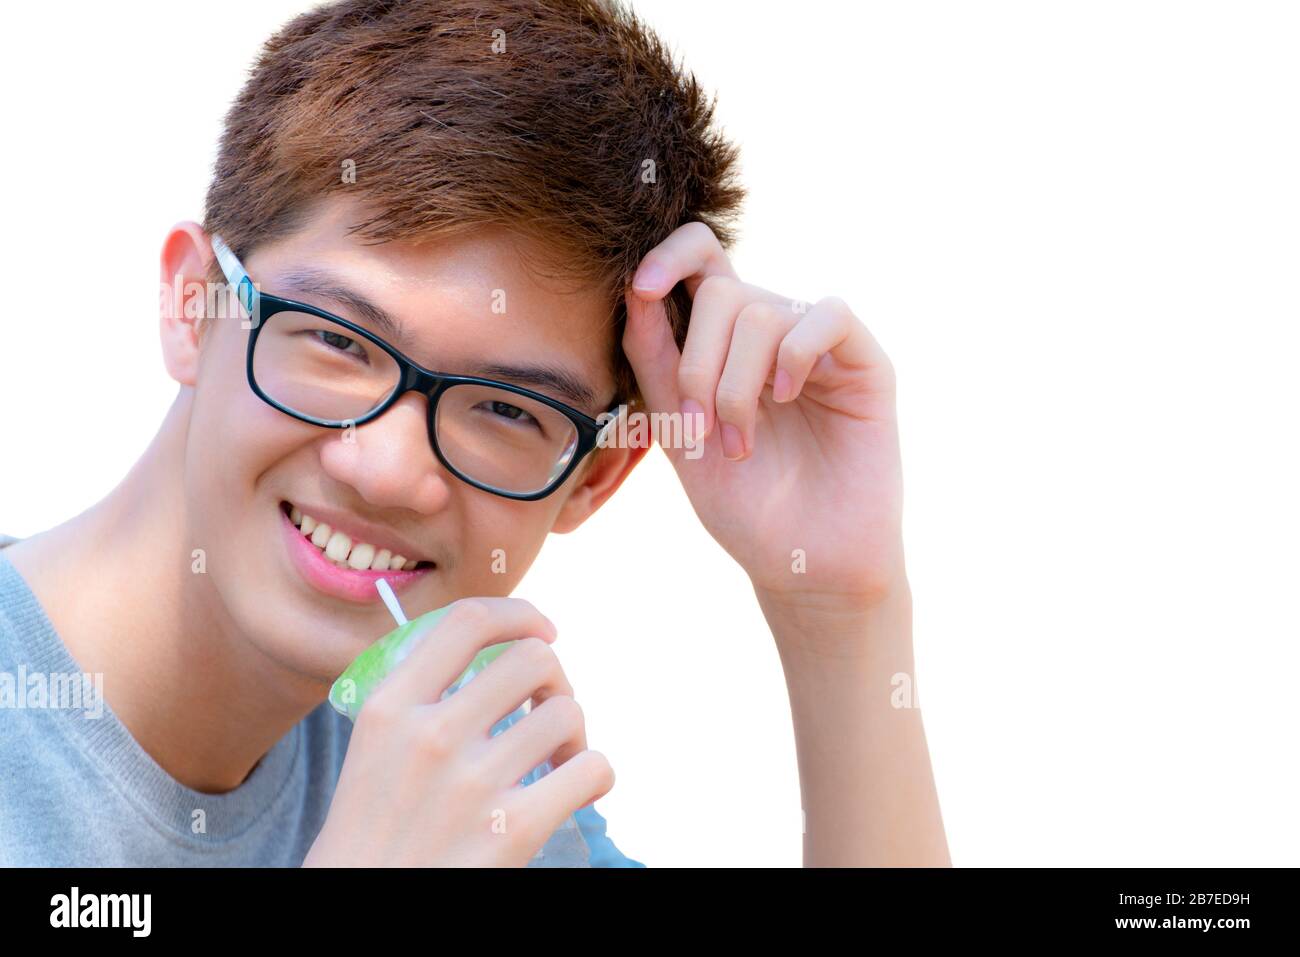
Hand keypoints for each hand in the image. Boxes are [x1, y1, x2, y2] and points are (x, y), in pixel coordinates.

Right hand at [304, 599, 613, 866]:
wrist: (364, 910)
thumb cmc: (375, 832)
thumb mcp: (376, 748)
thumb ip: (422, 697)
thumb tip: (497, 652)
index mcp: (389, 708)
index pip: (468, 621)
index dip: (520, 615)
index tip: (542, 631)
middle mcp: (430, 736)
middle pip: (533, 659)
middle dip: (554, 680)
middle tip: (545, 711)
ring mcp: (472, 784)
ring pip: (567, 712)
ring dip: (574, 733)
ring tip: (558, 760)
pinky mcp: (513, 832)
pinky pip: (592, 768)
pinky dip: (595, 775)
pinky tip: (575, 791)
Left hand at [621, 222, 903, 613]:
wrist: (806, 566)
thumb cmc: (745, 506)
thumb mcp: (681, 434)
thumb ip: (657, 364)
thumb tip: (636, 289)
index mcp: (725, 345)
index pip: (700, 260)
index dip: (667, 255)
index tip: (641, 289)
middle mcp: (773, 335)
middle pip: (721, 291)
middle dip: (696, 359)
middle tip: (698, 426)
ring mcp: (819, 347)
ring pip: (764, 309)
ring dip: (736, 383)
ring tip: (740, 443)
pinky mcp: (865, 364)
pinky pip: (828, 315)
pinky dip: (795, 353)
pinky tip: (787, 398)